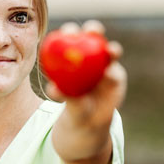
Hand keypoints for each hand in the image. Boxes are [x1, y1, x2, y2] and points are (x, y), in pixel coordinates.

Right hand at [46, 20, 126, 163]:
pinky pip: (65, 58)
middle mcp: (101, 74)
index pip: (114, 66)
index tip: (106, 49)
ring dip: (75, 37)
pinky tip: (50, 44)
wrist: (77, 133)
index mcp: (112, 85)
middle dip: (96, 35)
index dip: (112, 54)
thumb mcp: (81, 118)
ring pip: (82, 48)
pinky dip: (59, 50)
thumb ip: (75, 104)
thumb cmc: (84, 128)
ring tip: (68, 32)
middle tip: (89, 30)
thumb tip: (59, 89)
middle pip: (100, 49)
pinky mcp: (72, 70)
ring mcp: (86, 70)